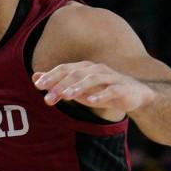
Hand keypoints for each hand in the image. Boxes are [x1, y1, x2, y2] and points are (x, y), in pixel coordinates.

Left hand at [34, 62, 151, 121]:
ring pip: (92, 80)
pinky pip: (110, 91)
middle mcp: (96, 70)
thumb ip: (58, 83)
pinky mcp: (122, 88)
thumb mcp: (78, 88)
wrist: (135, 95)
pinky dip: (100, 95)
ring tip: (66, 97)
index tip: (38, 85)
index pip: (65, 69)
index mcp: (85, 68)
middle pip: (76, 74)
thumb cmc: (103, 90)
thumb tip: (35, 77)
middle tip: (47, 97)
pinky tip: (91, 102)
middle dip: (61, 84)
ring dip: (78, 88)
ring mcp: (110, 78)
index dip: (52, 76)